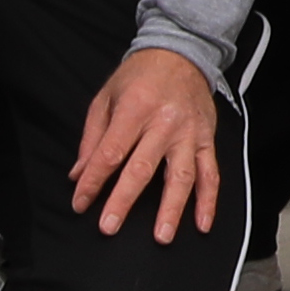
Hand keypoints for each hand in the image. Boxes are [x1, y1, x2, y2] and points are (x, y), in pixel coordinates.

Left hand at [70, 43, 225, 244]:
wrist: (183, 53)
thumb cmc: (139, 76)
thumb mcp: (106, 98)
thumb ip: (93, 138)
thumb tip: (79, 175)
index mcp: (136, 109)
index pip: (110, 153)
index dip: (92, 181)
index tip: (80, 203)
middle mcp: (165, 123)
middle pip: (142, 168)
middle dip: (123, 200)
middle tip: (108, 227)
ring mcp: (190, 133)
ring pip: (181, 176)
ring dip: (172, 208)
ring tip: (162, 236)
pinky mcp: (208, 139)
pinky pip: (210, 173)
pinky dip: (209, 200)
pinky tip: (202, 224)